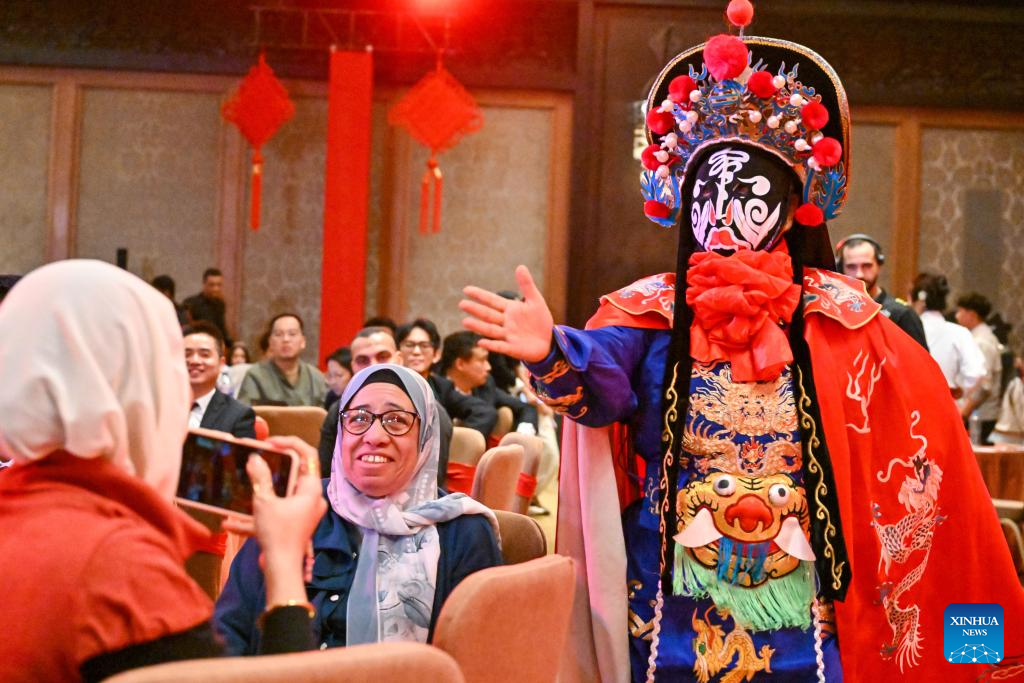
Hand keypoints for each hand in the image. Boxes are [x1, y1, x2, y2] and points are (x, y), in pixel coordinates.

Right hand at [223, 436, 325, 603]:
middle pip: (293, 473)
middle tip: (254, 461)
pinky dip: (255, 516)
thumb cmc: (278, 534)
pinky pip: (273, 514)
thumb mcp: (265, 502)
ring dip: (259, 494)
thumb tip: (255, 459)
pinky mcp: (291, 526)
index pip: (307, 454)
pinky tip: (230, 523)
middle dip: (271, 468)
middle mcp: (310, 498)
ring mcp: (301, 513)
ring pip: (280, 495)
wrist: (281, 571)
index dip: (289, 443)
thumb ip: (260, 478)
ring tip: (240, 488)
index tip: (269, 443)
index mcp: (311, 488)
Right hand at [460, 265, 553, 362]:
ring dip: (479, 326)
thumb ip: (527, 285)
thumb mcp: (536, 300)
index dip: (480, 295)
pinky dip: (491, 344)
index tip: (466, 289)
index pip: (492, 300)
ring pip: (491, 330)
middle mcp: (505, 322)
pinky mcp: (513, 348)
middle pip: (488, 315)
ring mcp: (508, 335)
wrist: (548, 341)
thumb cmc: (540, 321)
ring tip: (465, 321)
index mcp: (509, 309)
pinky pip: (500, 346)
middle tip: (462, 304)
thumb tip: (520, 266)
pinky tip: (481, 342)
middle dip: (476, 310)